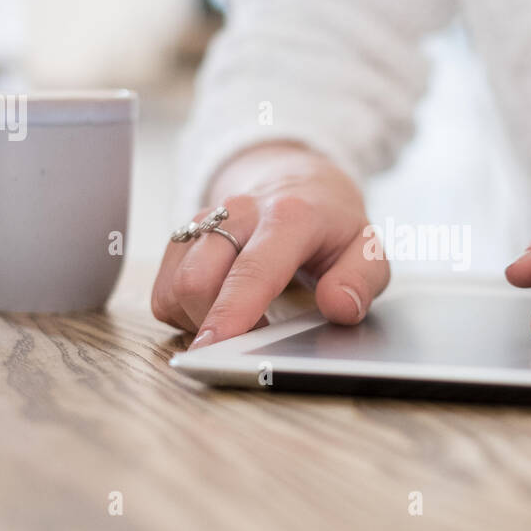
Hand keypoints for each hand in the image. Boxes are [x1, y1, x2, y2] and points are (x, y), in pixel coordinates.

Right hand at [151, 144, 387, 347]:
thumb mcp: (366, 249)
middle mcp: (236, 213)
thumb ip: (360, 280)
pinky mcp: (180, 240)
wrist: (296, 182)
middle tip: (251, 341)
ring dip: (200, 321)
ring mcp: (202, 223)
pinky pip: (164, 292)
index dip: (233, 312)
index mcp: (289, 215)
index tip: (219, 348)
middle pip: (197, 280)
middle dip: (213, 326)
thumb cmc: (330, 225)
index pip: (253, 269)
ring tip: (242, 320)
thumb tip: (338, 307)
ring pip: (174, 287)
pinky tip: (220, 308)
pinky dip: (185, 313)